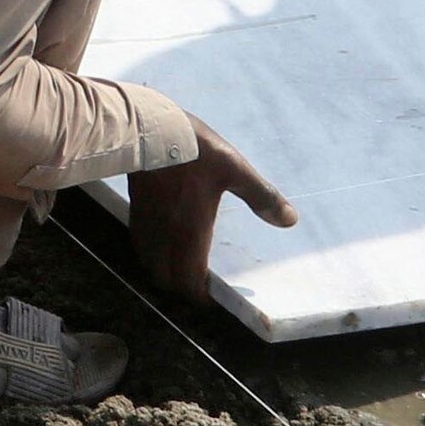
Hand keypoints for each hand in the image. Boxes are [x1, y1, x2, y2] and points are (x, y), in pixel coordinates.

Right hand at [127, 121, 294, 299]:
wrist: (146, 128)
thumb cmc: (193, 150)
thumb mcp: (235, 169)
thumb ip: (261, 197)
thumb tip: (289, 220)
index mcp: (191, 232)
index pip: (189, 283)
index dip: (199, 296)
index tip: (211, 297)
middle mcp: (166, 236)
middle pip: (166, 280)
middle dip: (181, 287)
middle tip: (198, 283)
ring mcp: (147, 224)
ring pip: (150, 264)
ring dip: (164, 271)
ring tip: (181, 265)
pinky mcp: (135, 210)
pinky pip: (141, 245)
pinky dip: (152, 252)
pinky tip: (163, 239)